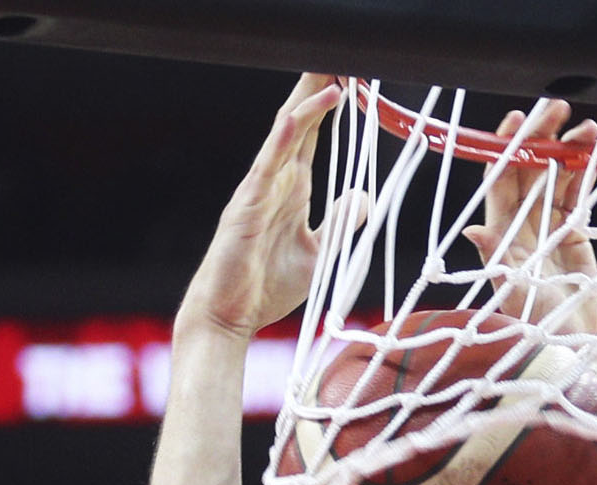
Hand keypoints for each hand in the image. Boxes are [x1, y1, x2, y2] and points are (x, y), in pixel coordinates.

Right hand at [179, 74, 337, 339]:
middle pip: (299, 123)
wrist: (230, 317)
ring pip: (284, 137)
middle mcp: (276, 181)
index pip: (312, 135)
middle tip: (337, 54)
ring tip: (331, 76)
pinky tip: (292, 118)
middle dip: (317, 88)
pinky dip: (279, 143)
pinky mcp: (247, 207)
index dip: (329, 105)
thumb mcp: (318, 253)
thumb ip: (340, 223)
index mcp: (292, 188)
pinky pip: (265, 168)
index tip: (349, 75)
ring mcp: (260, 191)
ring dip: (307, 106)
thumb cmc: (265, 287)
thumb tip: (365, 199)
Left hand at [466, 100, 596, 336]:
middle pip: (528, 171)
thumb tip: (473, 231)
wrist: (570, 351)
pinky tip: (592, 150)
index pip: (500, 182)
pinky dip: (583, 173)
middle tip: (557, 108)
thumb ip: (498, 262)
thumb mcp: (515, 296)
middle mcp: (522, 228)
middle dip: (541, 138)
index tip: (517, 120)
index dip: (508, 149)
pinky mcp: (574, 237)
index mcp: (502, 236)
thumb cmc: (536, 330)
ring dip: (568, 152)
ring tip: (586, 128)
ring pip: (555, 179)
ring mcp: (548, 230)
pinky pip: (576, 196)